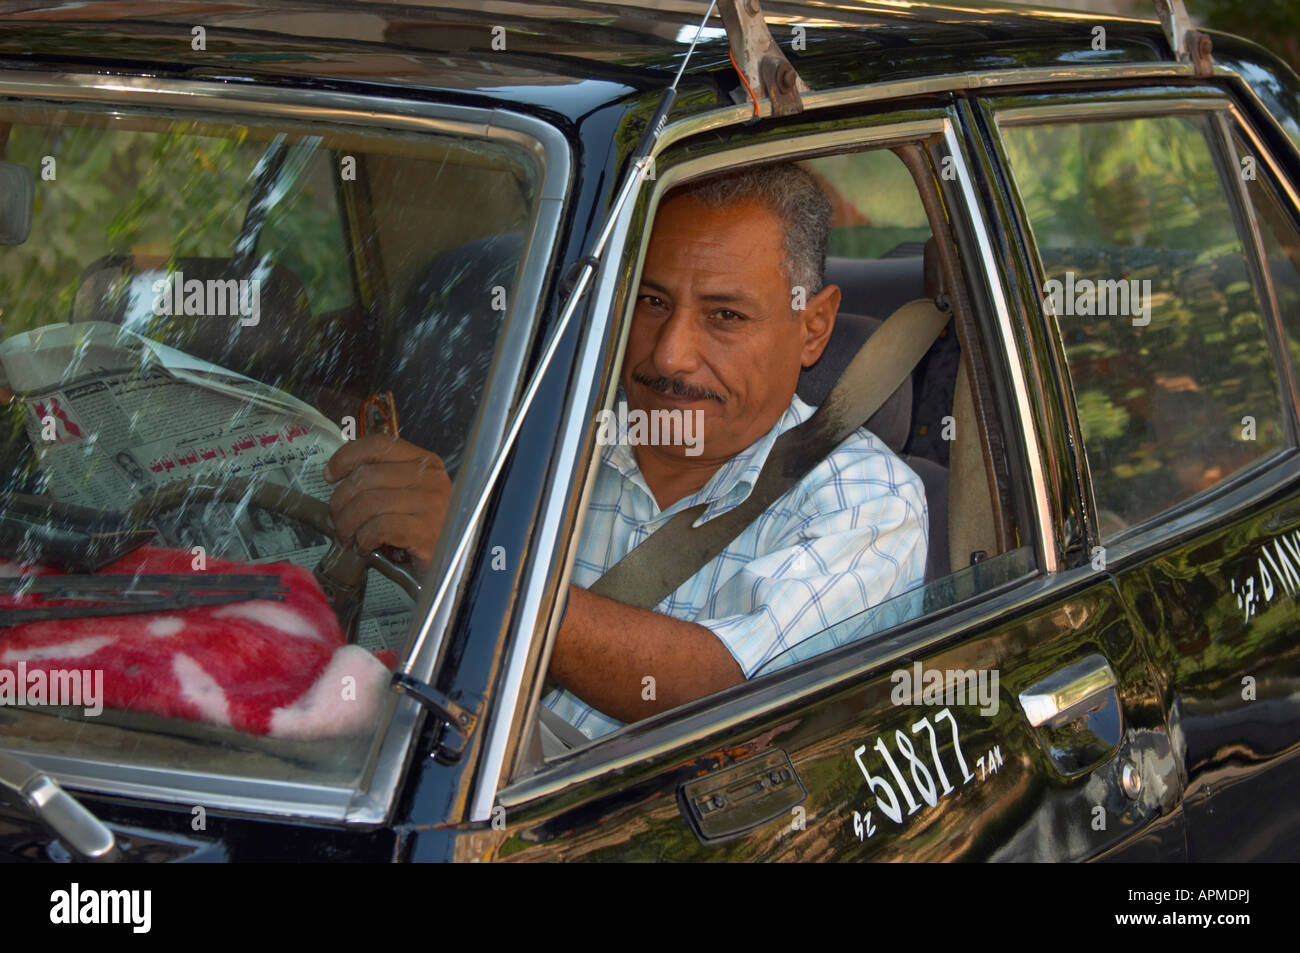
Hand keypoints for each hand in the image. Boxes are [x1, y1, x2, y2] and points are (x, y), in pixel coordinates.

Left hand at [323, 435, 450, 577]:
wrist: (450, 567)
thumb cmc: (422, 531)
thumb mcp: (405, 497)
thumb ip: (382, 482)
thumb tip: (338, 478)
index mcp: (425, 462)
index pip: (379, 444)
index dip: (346, 457)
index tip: (329, 475)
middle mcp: (431, 478)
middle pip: (367, 476)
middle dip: (340, 502)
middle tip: (337, 522)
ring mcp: (432, 505)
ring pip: (368, 502)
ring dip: (348, 524)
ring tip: (347, 538)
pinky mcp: (427, 532)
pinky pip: (379, 527)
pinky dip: (363, 539)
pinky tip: (364, 547)